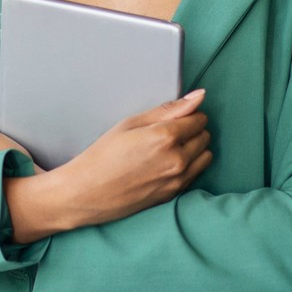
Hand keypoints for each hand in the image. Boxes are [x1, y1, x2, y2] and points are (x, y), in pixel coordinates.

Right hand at [4, 91, 210, 242]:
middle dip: (192, 130)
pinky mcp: (174, 194)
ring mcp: (177, 180)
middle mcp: (177, 160)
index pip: (198, 118)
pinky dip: (189, 166)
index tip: (173, 118)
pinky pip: (196, 174)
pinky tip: (166, 164)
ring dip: (194, 149)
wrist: (86, 192)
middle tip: (167, 132)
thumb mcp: (130, 123)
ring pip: (205, 156)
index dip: (187, 114)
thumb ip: (168, 109)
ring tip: (169, 149)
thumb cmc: (103, 155)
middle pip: (204, 136)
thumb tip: (199, 96)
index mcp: (166, 137)